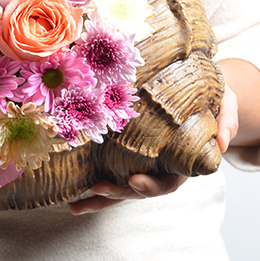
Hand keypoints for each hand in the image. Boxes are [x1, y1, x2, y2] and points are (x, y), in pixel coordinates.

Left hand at [70, 83, 237, 215]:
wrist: (192, 91)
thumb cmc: (208, 99)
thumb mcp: (222, 103)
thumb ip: (225, 120)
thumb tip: (221, 141)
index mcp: (179, 161)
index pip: (167, 182)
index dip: (152, 186)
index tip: (135, 180)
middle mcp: (157, 166)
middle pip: (136, 188)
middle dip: (117, 192)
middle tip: (99, 187)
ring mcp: (139, 161)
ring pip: (118, 185)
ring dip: (99, 198)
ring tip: (75, 205)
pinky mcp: (123, 151)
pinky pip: (108, 168)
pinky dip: (91, 180)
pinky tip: (72, 193)